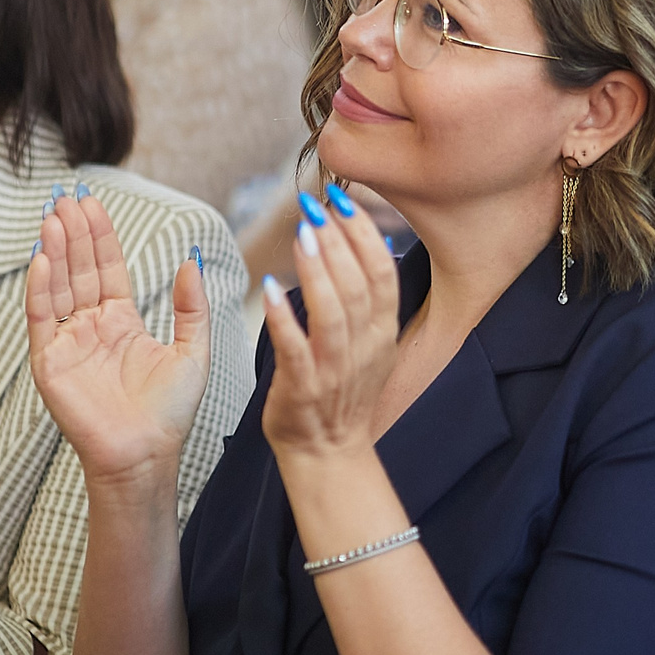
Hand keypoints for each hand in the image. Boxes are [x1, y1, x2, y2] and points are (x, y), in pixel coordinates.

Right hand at [28, 190, 211, 493]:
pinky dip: (40, 288)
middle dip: (74, 233)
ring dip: (55, 251)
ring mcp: (68, 343)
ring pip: (58, 287)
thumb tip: (192, 262)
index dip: (100, 237)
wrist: (146, 454)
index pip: (107, 269)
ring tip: (54, 216)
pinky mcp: (48, 363)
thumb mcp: (193, 351)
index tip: (94, 204)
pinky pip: (41, 318)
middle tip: (68, 197)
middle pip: (79, 270)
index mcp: (122, 322)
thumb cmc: (169, 413)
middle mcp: (91, 328)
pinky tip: (42, 258)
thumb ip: (192, 307)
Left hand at [262, 187, 400, 465]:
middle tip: (316, 205)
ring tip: (303, 233)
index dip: (365, 234)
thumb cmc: (343, 395)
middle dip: (339, 240)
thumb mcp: (372, 346)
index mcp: (383, 334)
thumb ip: (373, 300)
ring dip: (318, 270)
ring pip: (333, 313)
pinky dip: (284, 318)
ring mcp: (334, 370)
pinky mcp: (303, 388)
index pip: (383, 274)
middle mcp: (364, 349)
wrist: (329, 455)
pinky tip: (270, 288)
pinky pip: (295, 349)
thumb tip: (375, 244)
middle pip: (360, 286)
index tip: (344, 199)